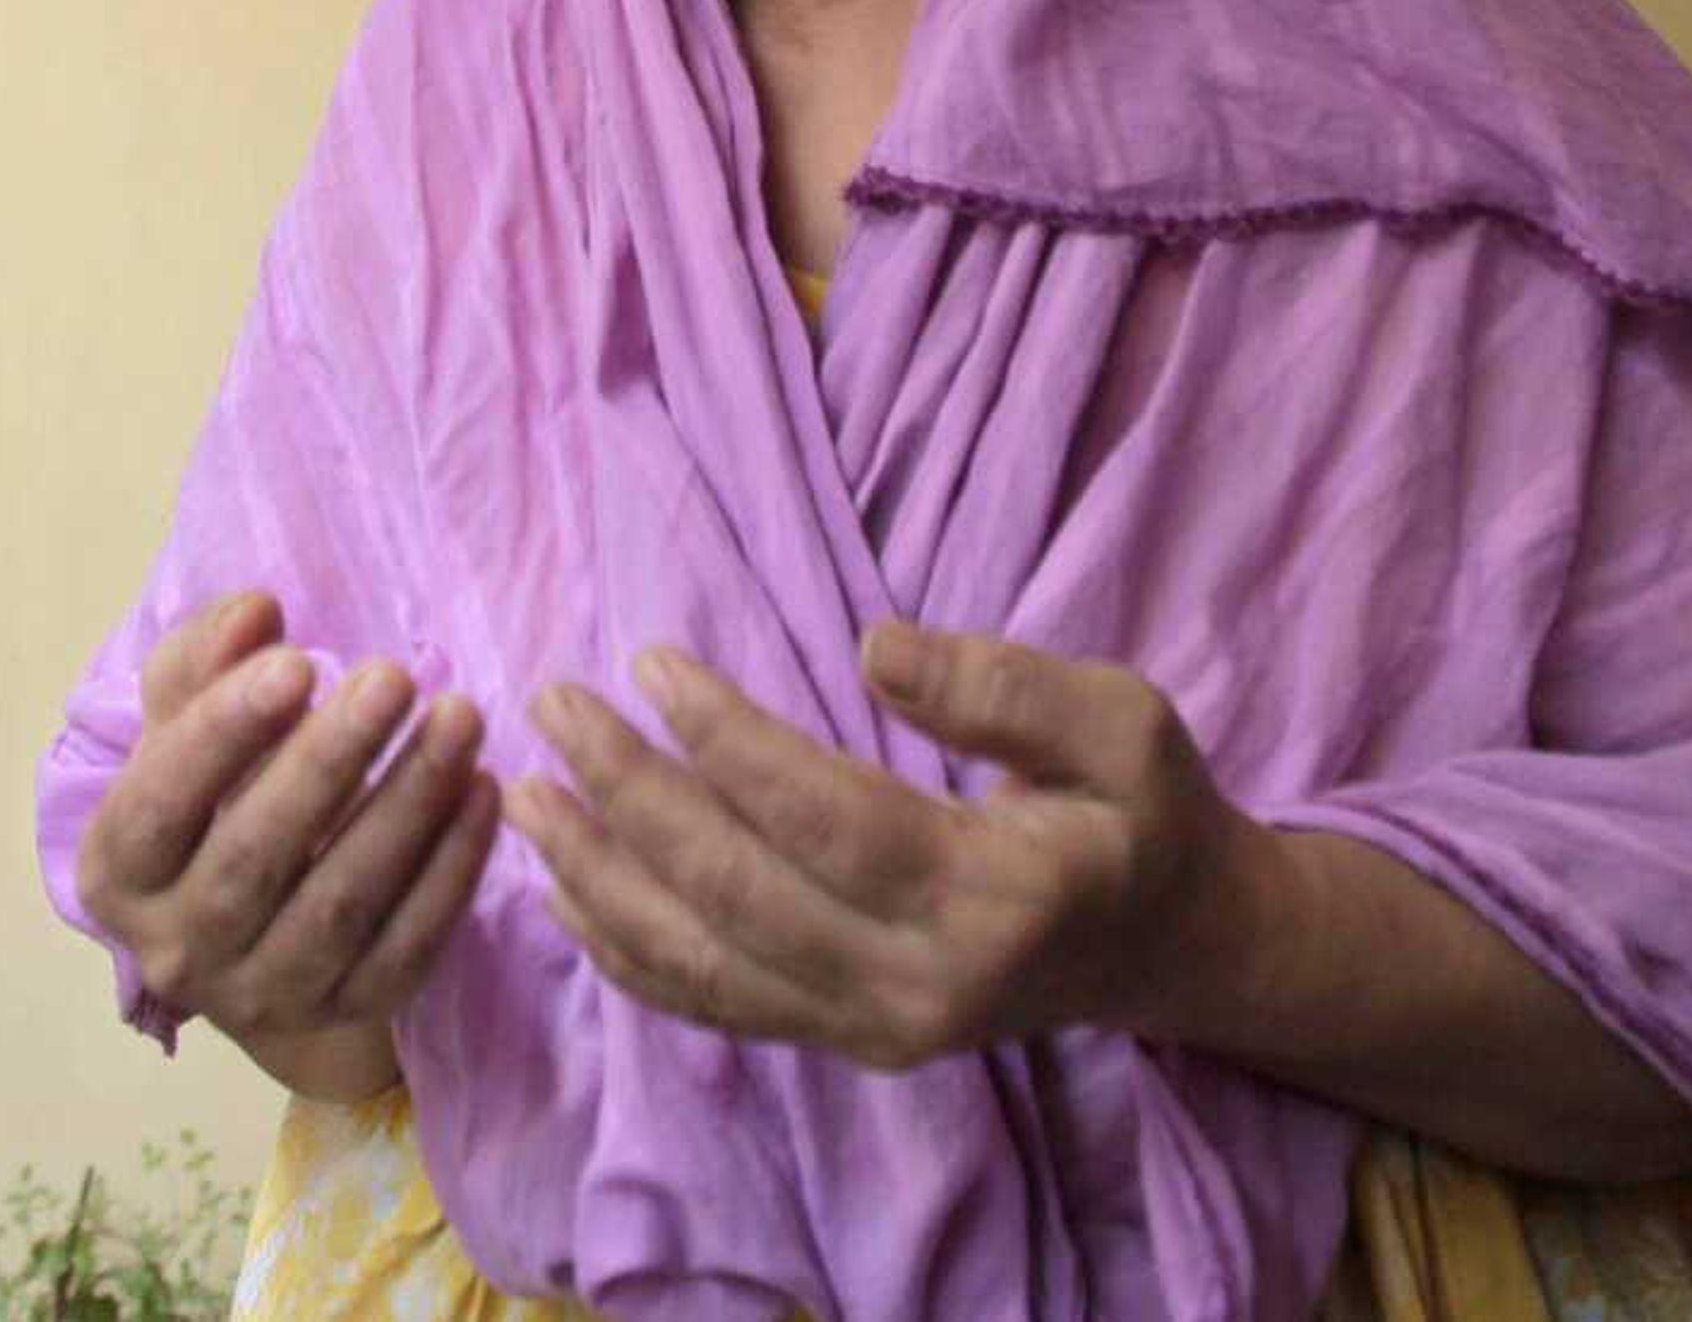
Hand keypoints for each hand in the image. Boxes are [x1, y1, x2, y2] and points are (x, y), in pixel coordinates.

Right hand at [70, 592, 499, 1099]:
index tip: (298, 662)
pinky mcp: (344, 1015)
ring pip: (340, 905)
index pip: (160, 804)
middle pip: (254, 857)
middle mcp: (177, 949)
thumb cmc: (209, 801)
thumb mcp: (181, 729)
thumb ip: (202, 659)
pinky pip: (406, 945)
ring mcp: (263, 994)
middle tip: (395, 677)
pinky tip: (482, 790)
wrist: (248, 938)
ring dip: (408, 805)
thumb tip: (255, 611)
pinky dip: (450, 868)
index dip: (225, 733)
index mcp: (117, 871)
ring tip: (459, 718)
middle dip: (329, 761)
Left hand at [510, 621, 1248, 1070]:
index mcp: (997, 898)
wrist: (1169, 947)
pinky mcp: (842, 1042)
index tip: (647, 660)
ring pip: (704, 963)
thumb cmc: (1142, 813)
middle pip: (740, 892)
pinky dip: (622, 951)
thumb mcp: (1124, 722)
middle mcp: (923, 985)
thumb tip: (874, 649)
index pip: (827, 818)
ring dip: (596, 876)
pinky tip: (560, 886)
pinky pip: (710, 1005)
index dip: (727, 741)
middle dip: (630, 795)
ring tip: (521, 791)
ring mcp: (875, 1029)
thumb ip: (1007, 687)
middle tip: (553, 703)